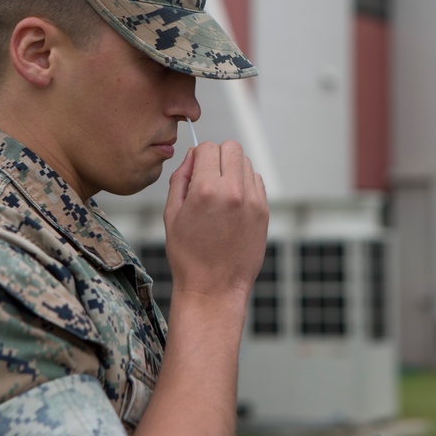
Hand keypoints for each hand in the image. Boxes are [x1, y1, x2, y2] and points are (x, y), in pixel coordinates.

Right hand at [163, 141, 268, 298]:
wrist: (214, 288)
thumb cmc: (188, 255)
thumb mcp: (171, 214)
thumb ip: (180, 179)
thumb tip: (191, 156)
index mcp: (205, 190)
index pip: (207, 147)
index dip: (198, 155)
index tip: (195, 169)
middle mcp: (233, 191)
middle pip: (231, 148)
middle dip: (218, 157)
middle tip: (208, 177)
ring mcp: (252, 201)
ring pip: (246, 163)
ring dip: (233, 170)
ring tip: (221, 194)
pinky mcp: (264, 212)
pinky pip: (257, 182)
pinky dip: (245, 185)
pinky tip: (233, 204)